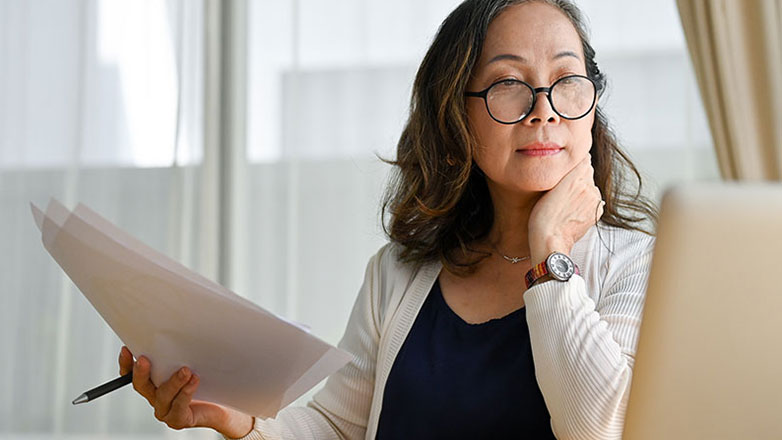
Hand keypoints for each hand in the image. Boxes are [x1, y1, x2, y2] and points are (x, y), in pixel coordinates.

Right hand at [118, 346, 253, 438]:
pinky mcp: (179, 419)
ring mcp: (166, 410)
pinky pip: (179, 406)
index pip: (132, 374)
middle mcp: (156, 396)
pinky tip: (194, 381)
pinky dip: (186, 393)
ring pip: (162, 396)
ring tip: (186, 370)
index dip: (127, 363)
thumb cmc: (206, 382)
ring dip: (173, 382)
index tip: (127, 349)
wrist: (223, 406)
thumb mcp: (191, 361)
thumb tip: (180, 327)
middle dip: (141, 372)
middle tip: (145, 359)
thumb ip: (181, 351)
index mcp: (154, 382)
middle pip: (141, 386)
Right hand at [528, 153, 603, 263]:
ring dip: (582, 191)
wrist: (551, 241)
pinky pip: (593, 201)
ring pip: (590, 187)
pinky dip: (585, 203)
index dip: (573, 164)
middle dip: (577, 178)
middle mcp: (589, 187)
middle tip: (561, 190)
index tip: (564, 171)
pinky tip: (572, 210)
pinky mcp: (597, 212)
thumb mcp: (549, 186)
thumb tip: (581, 159)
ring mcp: (595, 200)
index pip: (583, 160)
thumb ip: (567, 171)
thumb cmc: (543, 216)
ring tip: (565, 202)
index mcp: (577, 177)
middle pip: (588, 174)